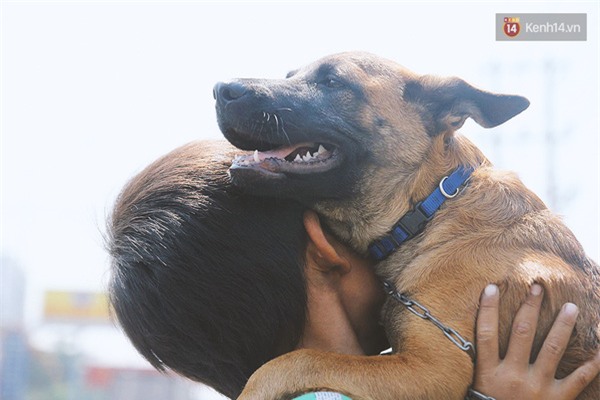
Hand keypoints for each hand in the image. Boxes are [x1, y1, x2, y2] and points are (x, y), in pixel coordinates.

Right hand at [472, 283, 599, 399]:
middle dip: (531, 307)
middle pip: (522, 333)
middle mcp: (513, 377)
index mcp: (489, 374)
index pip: (486, 334)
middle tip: (538, 287)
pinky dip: (591, 363)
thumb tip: (481, 336)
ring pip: (552, 349)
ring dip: (563, 325)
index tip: (492, 287)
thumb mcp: (480, 387)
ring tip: (571, 307)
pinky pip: (578, 378)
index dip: (488, 309)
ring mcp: (537, 387)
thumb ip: (484, 365)